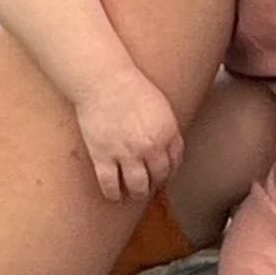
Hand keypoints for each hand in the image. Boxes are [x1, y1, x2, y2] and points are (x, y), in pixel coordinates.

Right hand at [74, 67, 185, 202]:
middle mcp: (149, 147)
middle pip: (157, 177)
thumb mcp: (160, 105)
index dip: (169, 172)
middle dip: (154, 183)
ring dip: (137, 192)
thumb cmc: (129, 86)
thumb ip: (168, 129)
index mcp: (167, 133)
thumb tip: (170, 148)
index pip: (174, 163)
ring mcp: (125, 153)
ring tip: (133, 192)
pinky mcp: (102, 155)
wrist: (101, 78)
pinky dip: (113, 194)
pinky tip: (114, 196)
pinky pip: (110, 184)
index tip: (163, 174)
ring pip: (137, 186)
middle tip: (149, 184)